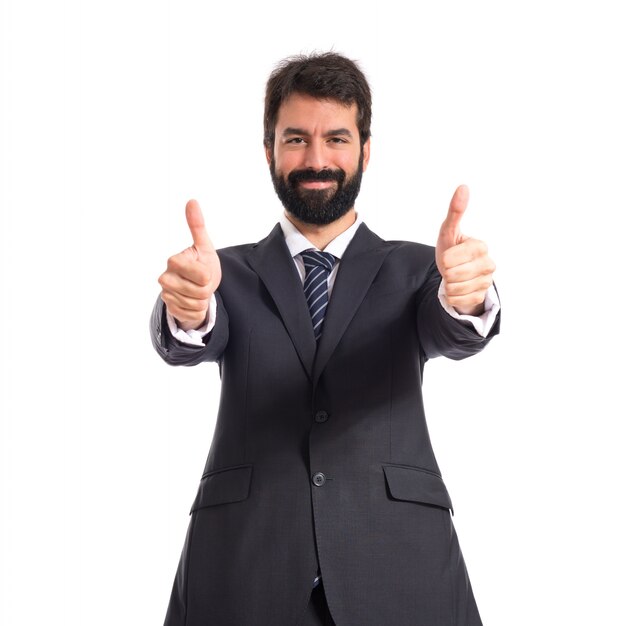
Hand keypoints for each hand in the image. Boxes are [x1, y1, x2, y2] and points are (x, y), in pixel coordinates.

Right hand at [158, 200, 221, 331]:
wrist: (198, 286)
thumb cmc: (202, 264)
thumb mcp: (204, 246)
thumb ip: (197, 226)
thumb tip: (192, 201)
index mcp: (174, 261)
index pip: (203, 275)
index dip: (209, 275)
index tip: (204, 269)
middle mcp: (165, 278)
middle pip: (200, 291)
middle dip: (207, 289)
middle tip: (202, 282)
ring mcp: (166, 295)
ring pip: (197, 304)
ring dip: (203, 300)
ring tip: (198, 290)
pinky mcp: (170, 309)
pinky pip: (192, 314)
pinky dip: (198, 310)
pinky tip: (193, 301)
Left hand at [435, 185, 495, 315]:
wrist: (455, 274)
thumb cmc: (451, 250)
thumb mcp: (449, 232)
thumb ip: (455, 211)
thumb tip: (463, 187)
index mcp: (480, 247)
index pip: (451, 258)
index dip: (445, 259)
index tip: (449, 256)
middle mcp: (489, 264)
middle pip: (453, 274)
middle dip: (446, 272)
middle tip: (451, 267)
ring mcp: (487, 282)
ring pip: (455, 288)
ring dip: (448, 284)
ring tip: (454, 277)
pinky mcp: (481, 297)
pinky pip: (458, 300)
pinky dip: (452, 296)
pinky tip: (458, 289)